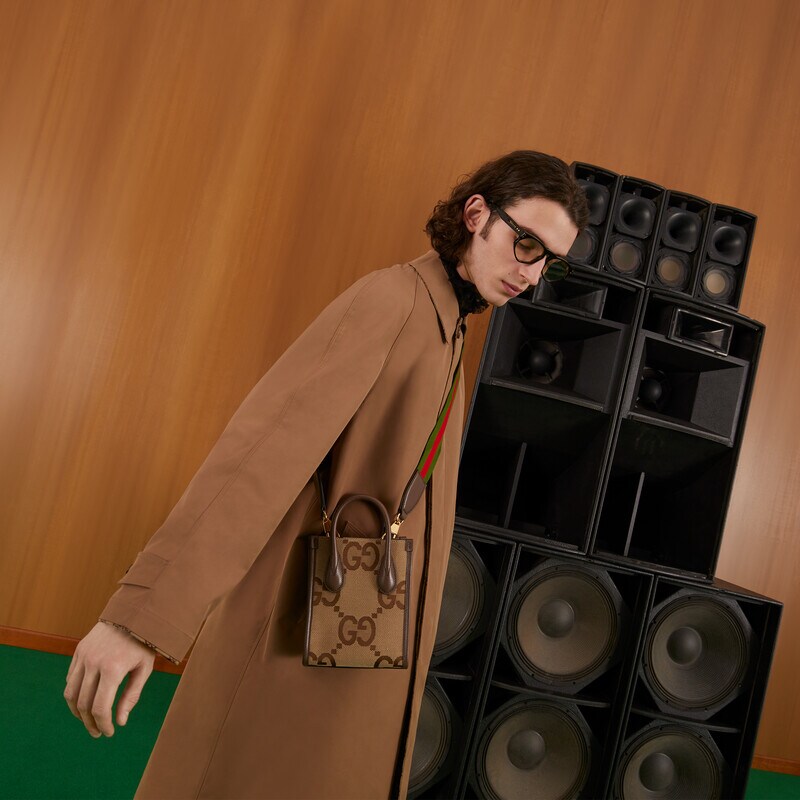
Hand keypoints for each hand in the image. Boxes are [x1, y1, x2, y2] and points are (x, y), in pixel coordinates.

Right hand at [64, 621, 155, 737]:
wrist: (134, 613)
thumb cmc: (143, 643)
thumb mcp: (144, 669)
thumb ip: (131, 696)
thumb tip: (120, 722)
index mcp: (113, 669)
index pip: (100, 707)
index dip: (103, 724)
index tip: (110, 732)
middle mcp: (94, 663)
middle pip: (83, 704)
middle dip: (90, 722)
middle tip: (97, 732)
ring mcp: (84, 656)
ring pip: (71, 693)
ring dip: (77, 711)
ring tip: (88, 720)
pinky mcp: (79, 650)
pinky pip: (71, 678)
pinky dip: (75, 693)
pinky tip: (85, 699)